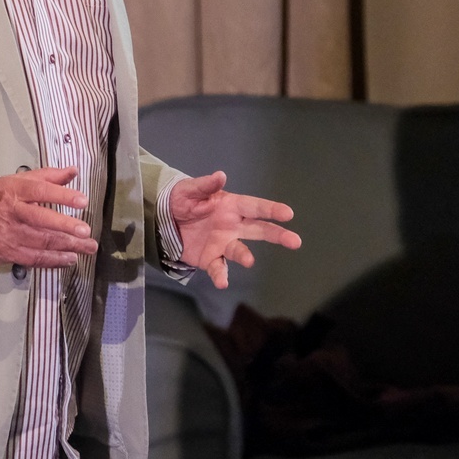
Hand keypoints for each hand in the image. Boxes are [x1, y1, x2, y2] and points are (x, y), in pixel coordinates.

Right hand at [0, 167, 98, 268]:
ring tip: (87, 246)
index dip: (62, 196)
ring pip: (41, 242)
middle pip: (41, 220)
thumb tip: (73, 171)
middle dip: (65, 226)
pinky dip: (54, 260)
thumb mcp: (20, 181)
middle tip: (86, 231)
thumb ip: (49, 176)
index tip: (82, 200)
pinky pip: (35, 258)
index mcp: (14, 191)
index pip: (40, 191)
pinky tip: (70, 258)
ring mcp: (9, 235)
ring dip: (68, 246)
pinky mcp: (9, 252)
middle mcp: (12, 213)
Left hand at [170, 171, 299, 288]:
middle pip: (259, 230)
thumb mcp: (189, 190)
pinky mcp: (211, 258)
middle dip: (277, 235)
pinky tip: (222, 282)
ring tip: (249, 261)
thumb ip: (204, 185)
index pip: (254, 207)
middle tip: (295, 241)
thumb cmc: (181, 200)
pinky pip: (218, 268)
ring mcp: (223, 243)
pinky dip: (221, 275)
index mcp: (230, 206)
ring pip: (240, 250)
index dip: (271, 210)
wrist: (163, 221)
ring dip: (245, 256)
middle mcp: (232, 225)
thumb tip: (220, 175)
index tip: (288, 214)